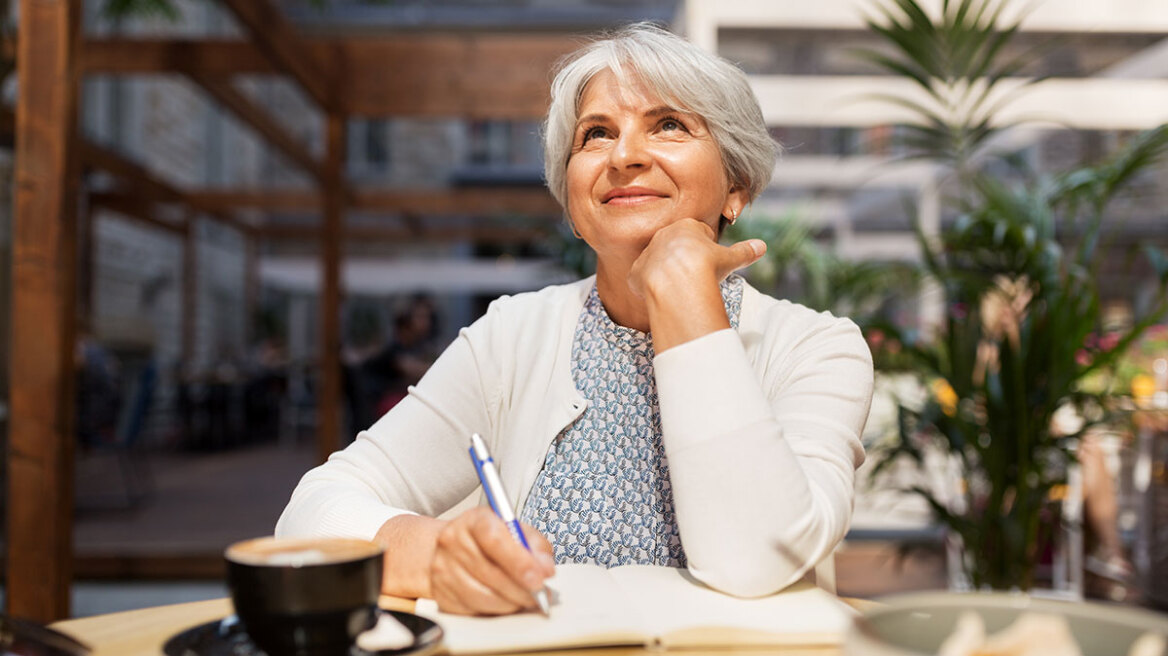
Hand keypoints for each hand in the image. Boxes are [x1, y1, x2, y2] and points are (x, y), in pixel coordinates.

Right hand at [430, 507, 555, 614]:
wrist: (454, 549)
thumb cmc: (490, 539)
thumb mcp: (517, 531)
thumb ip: (535, 546)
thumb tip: (545, 570)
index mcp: (474, 520)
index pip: (494, 539)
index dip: (519, 562)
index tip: (538, 579)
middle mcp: (453, 541)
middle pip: (489, 571)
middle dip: (520, 588)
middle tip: (539, 595)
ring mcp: (443, 567)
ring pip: (481, 595)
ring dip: (509, 602)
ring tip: (525, 599)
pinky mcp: (440, 592)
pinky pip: (471, 609)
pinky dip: (494, 610)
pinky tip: (505, 602)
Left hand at [628, 219, 764, 301]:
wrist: (678, 283)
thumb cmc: (706, 267)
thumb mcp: (730, 258)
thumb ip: (744, 251)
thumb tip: (762, 246)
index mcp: (686, 226)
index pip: (698, 233)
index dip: (707, 248)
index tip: (710, 261)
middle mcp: (663, 235)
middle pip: (676, 247)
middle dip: (686, 259)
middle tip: (696, 276)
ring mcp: (647, 254)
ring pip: (659, 262)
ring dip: (667, 273)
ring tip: (680, 288)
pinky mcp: (635, 273)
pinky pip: (642, 279)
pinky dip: (651, 288)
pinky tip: (663, 296)